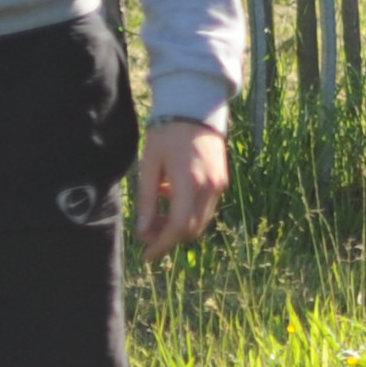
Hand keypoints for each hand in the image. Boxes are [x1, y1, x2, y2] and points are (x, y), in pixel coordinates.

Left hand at [136, 118, 227, 262]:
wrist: (196, 109)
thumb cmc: (167, 134)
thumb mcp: (149, 166)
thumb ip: (147, 200)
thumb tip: (143, 231)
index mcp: (189, 184)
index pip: (177, 227)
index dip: (161, 246)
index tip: (146, 256)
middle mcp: (210, 188)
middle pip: (191, 229)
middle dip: (168, 237)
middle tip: (147, 231)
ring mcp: (219, 185)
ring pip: (200, 221)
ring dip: (179, 226)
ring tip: (156, 215)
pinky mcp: (222, 180)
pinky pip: (205, 207)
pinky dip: (188, 212)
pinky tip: (170, 197)